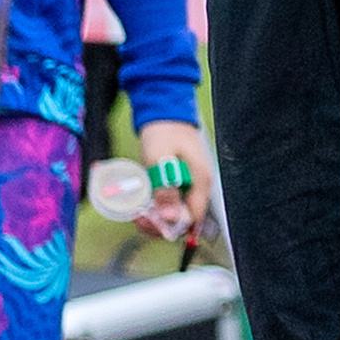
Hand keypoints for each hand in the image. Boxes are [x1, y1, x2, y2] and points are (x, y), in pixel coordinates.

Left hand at [137, 122, 213, 244]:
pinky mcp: (180, 183)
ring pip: (176, 212)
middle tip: (140, 217)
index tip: (150, 222)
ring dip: (156, 216)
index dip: (172, 226)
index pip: (193, 218)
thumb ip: (165, 189)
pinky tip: (145, 201)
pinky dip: (157, 206)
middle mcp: (199, 186)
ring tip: (139, 211)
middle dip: (161, 223)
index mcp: (201, 180)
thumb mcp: (160, 159)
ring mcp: (190, 184)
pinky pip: (171, 202)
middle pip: (184, 219)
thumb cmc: (164, 131)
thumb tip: (169, 217)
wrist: (164, 112)